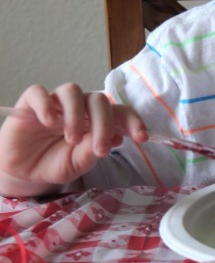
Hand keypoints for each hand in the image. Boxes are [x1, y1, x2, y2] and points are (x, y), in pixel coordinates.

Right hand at [0, 84, 146, 196]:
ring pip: (72, 90)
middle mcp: (79, 108)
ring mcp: (55, 104)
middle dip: (104, 124)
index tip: (142, 138)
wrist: (25, 172)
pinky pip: (39, 92)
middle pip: (98, 100)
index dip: (133, 121)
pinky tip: (49, 122)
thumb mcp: (78, 164)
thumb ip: (92, 151)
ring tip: (72, 139)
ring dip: (76, 115)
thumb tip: (117, 137)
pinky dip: (46, 104)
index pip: (120, 112)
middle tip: (100, 150)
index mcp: (97, 121)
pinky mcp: (30, 104)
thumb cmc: (55, 164)